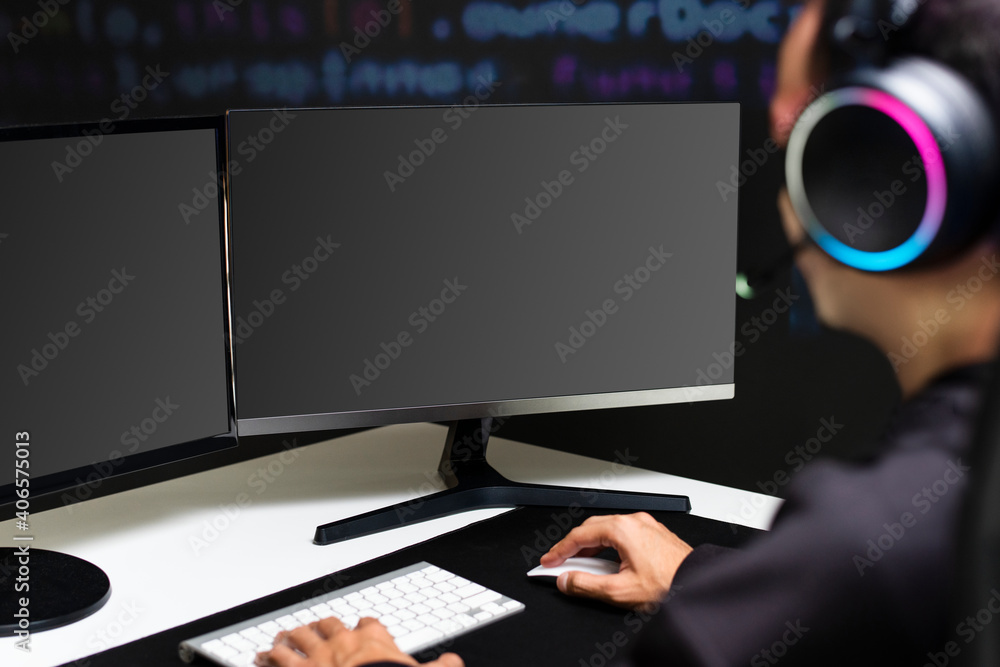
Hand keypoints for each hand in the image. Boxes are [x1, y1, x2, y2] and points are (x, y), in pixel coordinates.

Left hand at [255, 616, 463, 666]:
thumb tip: (455, 662)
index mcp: (372, 641)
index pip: (368, 623)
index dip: (364, 625)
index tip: (362, 627)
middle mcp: (342, 642)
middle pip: (328, 624)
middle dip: (319, 626)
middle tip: (313, 628)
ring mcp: (317, 656)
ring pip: (299, 638)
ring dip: (289, 638)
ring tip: (282, 638)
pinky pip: (277, 660)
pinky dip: (267, 657)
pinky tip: (261, 657)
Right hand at [540, 512, 691, 610]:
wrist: (699, 584)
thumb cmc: (669, 585)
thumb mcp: (619, 591)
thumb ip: (586, 585)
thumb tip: (566, 580)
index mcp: (622, 529)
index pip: (580, 536)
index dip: (560, 550)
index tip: (549, 561)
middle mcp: (634, 521)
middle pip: (592, 528)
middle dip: (573, 545)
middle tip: (560, 561)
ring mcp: (646, 525)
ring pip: (608, 529)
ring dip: (592, 545)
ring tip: (581, 565)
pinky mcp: (655, 534)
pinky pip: (623, 533)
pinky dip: (608, 545)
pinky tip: (607, 561)